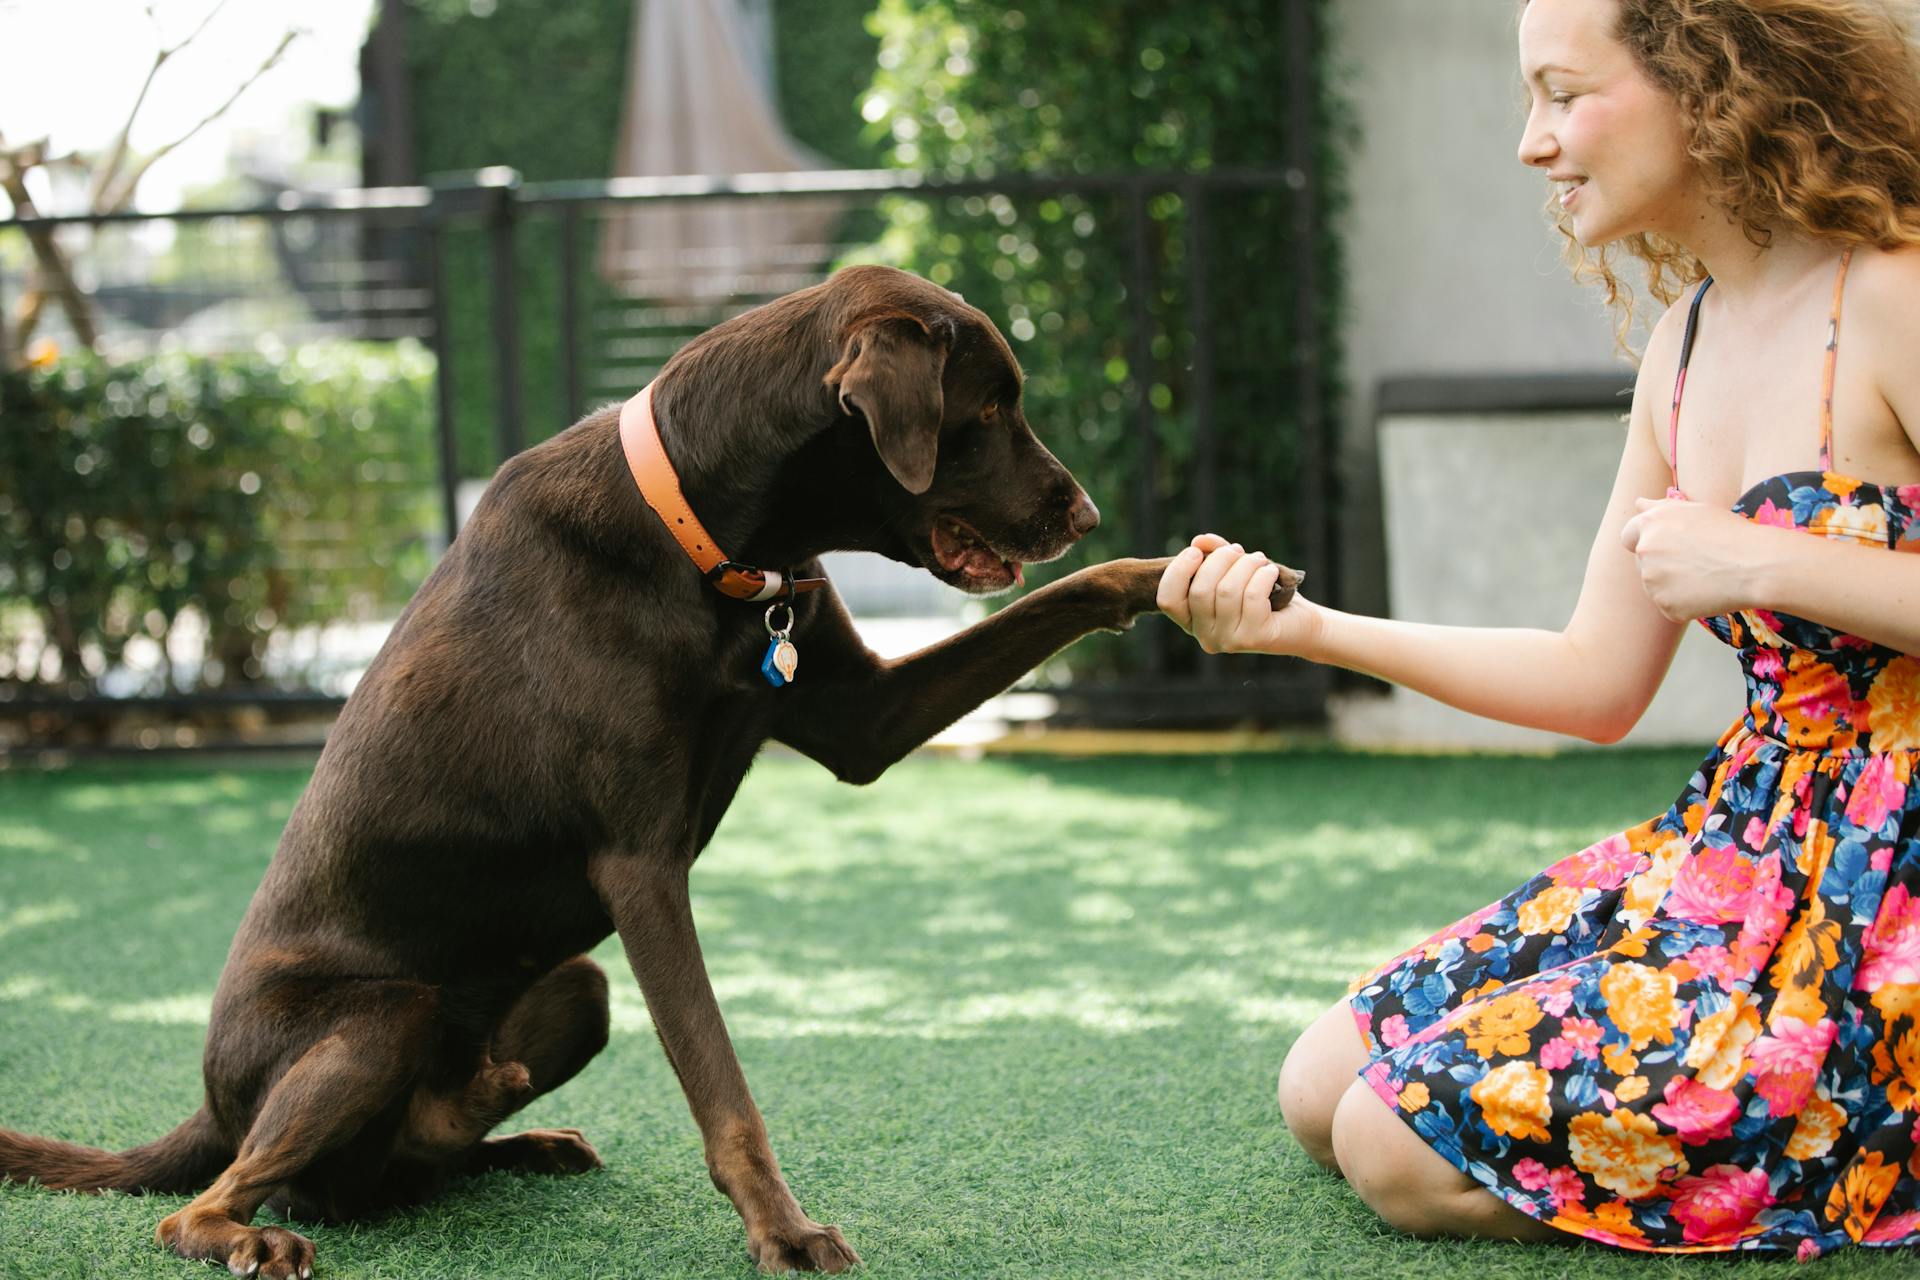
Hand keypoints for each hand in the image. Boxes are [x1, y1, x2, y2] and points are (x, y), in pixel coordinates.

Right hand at [1157, 533, 1320, 656]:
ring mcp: (1228, 642)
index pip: (1168, 599)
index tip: (1196, 551)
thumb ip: (1213, 555)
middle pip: (1200, 590)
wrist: (1303, 623)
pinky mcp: (1253, 639)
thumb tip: (1200, 541)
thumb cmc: (1263, 594)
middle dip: (1221, 560)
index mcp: (1192, 621)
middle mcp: (1205, 636)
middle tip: (1239, 551)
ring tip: (1259, 560)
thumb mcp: (1233, 570)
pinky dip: (1263, 575)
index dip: (1178, 571)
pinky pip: (1252, 596)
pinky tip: (1271, 572)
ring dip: (1246, 565)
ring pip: (1227, 591)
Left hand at [1619, 496, 1769, 620]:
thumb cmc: (1729, 532)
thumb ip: (1660, 507)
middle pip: (1643, 562)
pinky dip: (1685, 602)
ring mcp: (1653, 581)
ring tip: (1706, 574)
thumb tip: (1638, 504)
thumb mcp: (1695, 510)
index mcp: (1649, 524)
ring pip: (1655, 585)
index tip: (1667, 546)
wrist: (1756, 565)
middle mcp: (1645, 551)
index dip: (1646, 541)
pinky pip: (1670, 605)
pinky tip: (1708, 591)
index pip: (1628, 536)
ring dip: (1673, 583)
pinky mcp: (1665, 606)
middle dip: (1662, 562)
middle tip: (1697, 561)